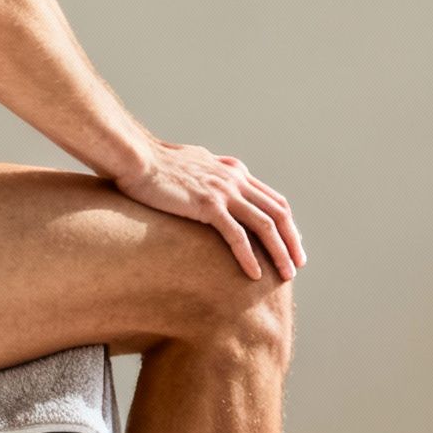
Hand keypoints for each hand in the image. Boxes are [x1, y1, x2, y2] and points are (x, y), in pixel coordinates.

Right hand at [113, 139, 305, 281]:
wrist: (136, 158)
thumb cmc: (153, 163)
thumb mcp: (191, 164)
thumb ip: (208, 173)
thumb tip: (207, 181)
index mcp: (234, 170)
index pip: (272, 198)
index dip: (286, 222)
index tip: (293, 242)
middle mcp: (235, 179)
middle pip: (277, 212)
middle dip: (292, 240)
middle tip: (297, 264)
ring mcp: (223, 191)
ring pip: (264, 225)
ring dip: (279, 251)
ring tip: (286, 275)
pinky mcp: (207, 205)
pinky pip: (236, 235)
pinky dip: (248, 256)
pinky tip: (254, 274)